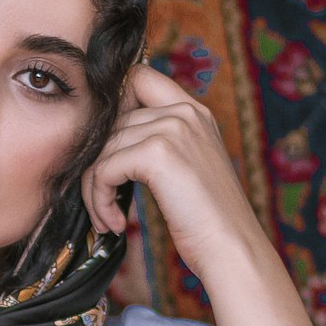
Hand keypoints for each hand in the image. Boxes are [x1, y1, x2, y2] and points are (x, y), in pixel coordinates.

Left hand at [80, 65, 264, 281]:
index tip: (107, 154)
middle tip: (100, 204)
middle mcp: (184, 111)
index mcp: (193, 111)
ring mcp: (172, 128)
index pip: (137, 78)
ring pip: (102, 149)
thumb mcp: (185, 169)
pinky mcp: (158, 153)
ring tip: (107, 220)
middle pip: (110, 121)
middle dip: (95, 166)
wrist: (231, 248)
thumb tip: (104, 145)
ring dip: (94, 190)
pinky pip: (104, 170)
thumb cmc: (206, 221)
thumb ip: (156, 144)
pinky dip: (100, 201)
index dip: (112, 109)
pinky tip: (114, 224)